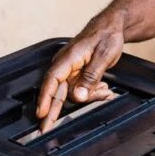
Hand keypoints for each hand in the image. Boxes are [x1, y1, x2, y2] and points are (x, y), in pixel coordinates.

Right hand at [36, 12, 124, 131]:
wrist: (113, 26)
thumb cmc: (107, 35)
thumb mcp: (103, 56)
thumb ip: (90, 77)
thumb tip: (78, 96)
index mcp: (68, 58)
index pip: (52, 80)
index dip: (45, 98)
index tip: (41, 114)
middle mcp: (66, 64)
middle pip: (57, 91)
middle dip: (53, 111)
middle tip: (46, 129)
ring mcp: (71, 69)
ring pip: (73, 92)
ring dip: (89, 96)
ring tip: (105, 92)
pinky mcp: (78, 73)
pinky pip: (81, 89)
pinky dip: (93, 92)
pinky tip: (104, 91)